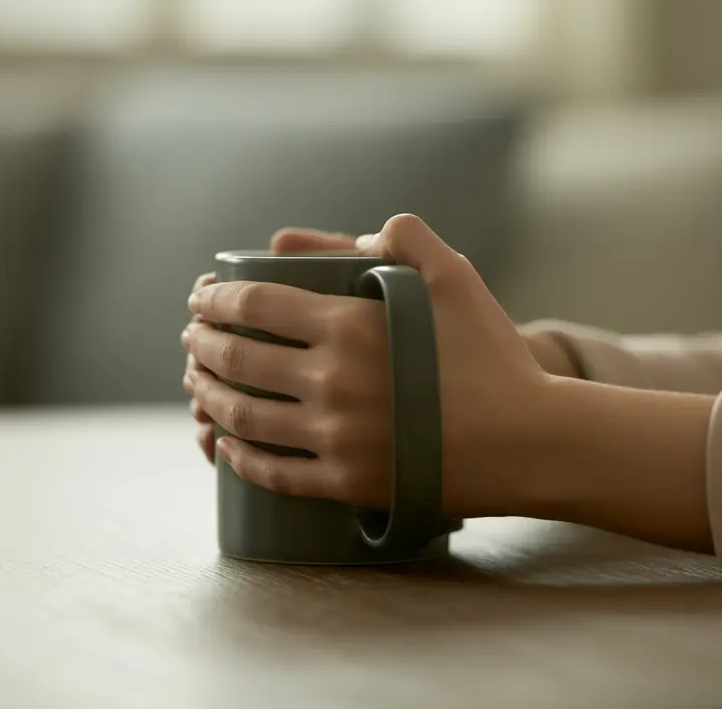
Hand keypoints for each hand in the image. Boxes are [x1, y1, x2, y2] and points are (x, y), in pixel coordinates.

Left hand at [182, 214, 550, 517]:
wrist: (530, 441)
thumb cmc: (493, 354)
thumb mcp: (455, 277)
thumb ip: (404, 237)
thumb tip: (354, 237)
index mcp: (350, 324)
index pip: (254, 305)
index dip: (216, 299)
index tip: (201, 297)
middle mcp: (332, 381)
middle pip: (237, 360)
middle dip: (202, 344)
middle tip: (192, 338)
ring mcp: (336, 438)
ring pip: (244, 417)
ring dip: (207, 397)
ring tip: (196, 385)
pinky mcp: (346, 484)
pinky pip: (273, 472)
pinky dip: (239, 456)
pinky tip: (226, 444)